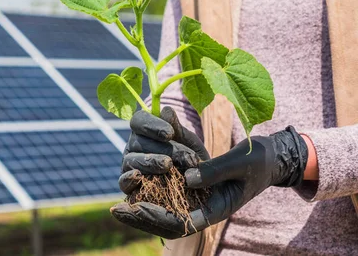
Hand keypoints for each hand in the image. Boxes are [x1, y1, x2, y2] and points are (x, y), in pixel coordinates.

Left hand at [114, 125, 308, 238]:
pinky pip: (166, 194)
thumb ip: (215, 170)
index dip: (158, 218)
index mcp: (216, 210)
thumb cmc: (257, 160)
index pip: (182, 223)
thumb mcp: (239, 162)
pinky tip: (130, 185)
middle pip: (167, 222)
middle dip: (141, 219)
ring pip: (163, 210)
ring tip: (116, 206)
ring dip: (140, 208)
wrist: (265, 157)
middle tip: (116, 211)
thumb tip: (187, 178)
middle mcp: (202, 207)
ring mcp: (195, 199)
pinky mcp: (190, 187)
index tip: (137, 208)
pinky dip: (148, 191)